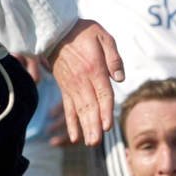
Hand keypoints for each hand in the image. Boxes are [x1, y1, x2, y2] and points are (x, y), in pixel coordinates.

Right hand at [46, 18, 123, 146]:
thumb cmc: (83, 32)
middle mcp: (82, 80)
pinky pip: (68, 108)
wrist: (56, 31)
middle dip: (94, 126)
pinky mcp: (66, 88)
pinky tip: (75, 137)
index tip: (108, 127)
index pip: (102, 94)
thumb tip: (120, 78)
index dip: (105, 111)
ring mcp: (72, 86)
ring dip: (85, 128)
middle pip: (91, 107)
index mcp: (94, 69)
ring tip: (90, 144)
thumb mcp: (103, 36)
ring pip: (80, 111)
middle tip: (97, 143)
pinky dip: (71, 123)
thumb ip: (113, 57)